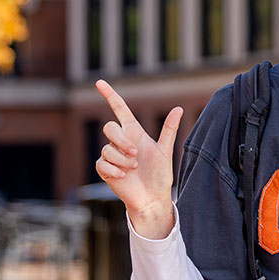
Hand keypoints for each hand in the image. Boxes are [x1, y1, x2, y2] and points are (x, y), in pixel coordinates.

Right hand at [95, 79, 182, 238]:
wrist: (152, 197)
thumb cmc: (160, 174)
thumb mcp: (166, 151)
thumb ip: (169, 129)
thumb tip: (179, 108)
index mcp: (134, 133)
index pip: (119, 109)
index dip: (110, 95)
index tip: (99, 82)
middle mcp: (121, 141)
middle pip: (109, 127)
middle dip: (122, 141)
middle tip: (136, 155)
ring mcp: (111, 155)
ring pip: (107, 148)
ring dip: (122, 160)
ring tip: (134, 169)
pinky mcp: (104, 169)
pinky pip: (102, 163)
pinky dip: (114, 170)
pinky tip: (124, 177)